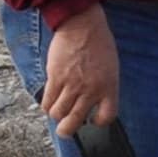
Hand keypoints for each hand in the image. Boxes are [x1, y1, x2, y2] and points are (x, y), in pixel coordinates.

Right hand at [39, 6, 119, 134]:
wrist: (82, 26)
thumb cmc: (99, 44)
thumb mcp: (111, 68)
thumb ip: (104, 86)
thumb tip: (92, 103)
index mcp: (109, 87)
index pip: (108, 116)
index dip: (99, 122)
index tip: (93, 121)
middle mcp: (91, 89)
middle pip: (76, 120)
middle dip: (68, 130)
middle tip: (65, 130)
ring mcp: (72, 84)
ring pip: (58, 113)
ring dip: (56, 116)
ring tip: (56, 113)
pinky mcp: (55, 77)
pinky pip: (47, 100)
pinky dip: (46, 106)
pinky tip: (49, 103)